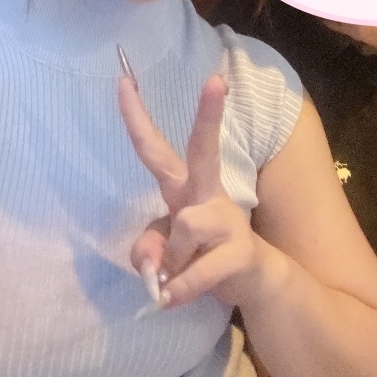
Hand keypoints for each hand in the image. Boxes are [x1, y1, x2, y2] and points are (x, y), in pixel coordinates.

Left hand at [118, 74, 262, 308]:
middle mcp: (207, 193)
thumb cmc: (202, 255)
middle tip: (216, 80)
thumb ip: (147, 250)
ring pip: (185, 226)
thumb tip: (154, 266)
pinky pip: (195, 272)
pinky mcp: (240, 251)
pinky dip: (181, 289)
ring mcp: (228, 219)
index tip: (123, 80)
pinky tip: (178, 295)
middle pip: (204, 149)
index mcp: (185, 185)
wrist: (254, 282)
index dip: (136, 117)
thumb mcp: (164, 252)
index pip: (155, 148)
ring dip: (172, 261)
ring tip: (178, 274)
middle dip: (209, 116)